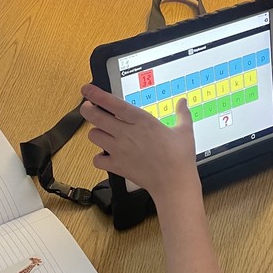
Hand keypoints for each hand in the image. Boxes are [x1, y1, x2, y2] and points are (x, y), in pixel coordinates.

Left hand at [80, 83, 199, 204]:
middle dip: (88, 109)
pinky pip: (97, 159)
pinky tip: (106, 155)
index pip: (113, 103)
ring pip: (93, 136)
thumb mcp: (184, 131)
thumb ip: (182, 114)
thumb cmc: (179, 158)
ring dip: (96, 132)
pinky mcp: (116, 166)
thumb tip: (183, 103)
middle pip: (95, 117)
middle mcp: (126, 133)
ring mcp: (119, 150)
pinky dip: (99, 157)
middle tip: (88, 107)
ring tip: (102, 132)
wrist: (174, 183)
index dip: (96, 94)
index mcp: (141, 121)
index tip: (87, 89)